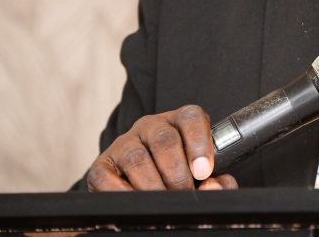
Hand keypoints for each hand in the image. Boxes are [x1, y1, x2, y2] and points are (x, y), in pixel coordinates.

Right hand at [85, 104, 237, 190]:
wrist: (140, 186)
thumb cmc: (178, 175)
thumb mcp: (201, 174)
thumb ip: (216, 180)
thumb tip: (213, 187)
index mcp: (179, 122)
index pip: (191, 117)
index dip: (199, 142)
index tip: (204, 171)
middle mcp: (150, 126)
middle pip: (164, 139)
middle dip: (177, 172)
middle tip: (184, 193)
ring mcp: (124, 143)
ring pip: (137, 158)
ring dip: (153, 185)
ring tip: (163, 200)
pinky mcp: (102, 165)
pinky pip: (107, 177)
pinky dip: (123, 193)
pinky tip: (137, 200)